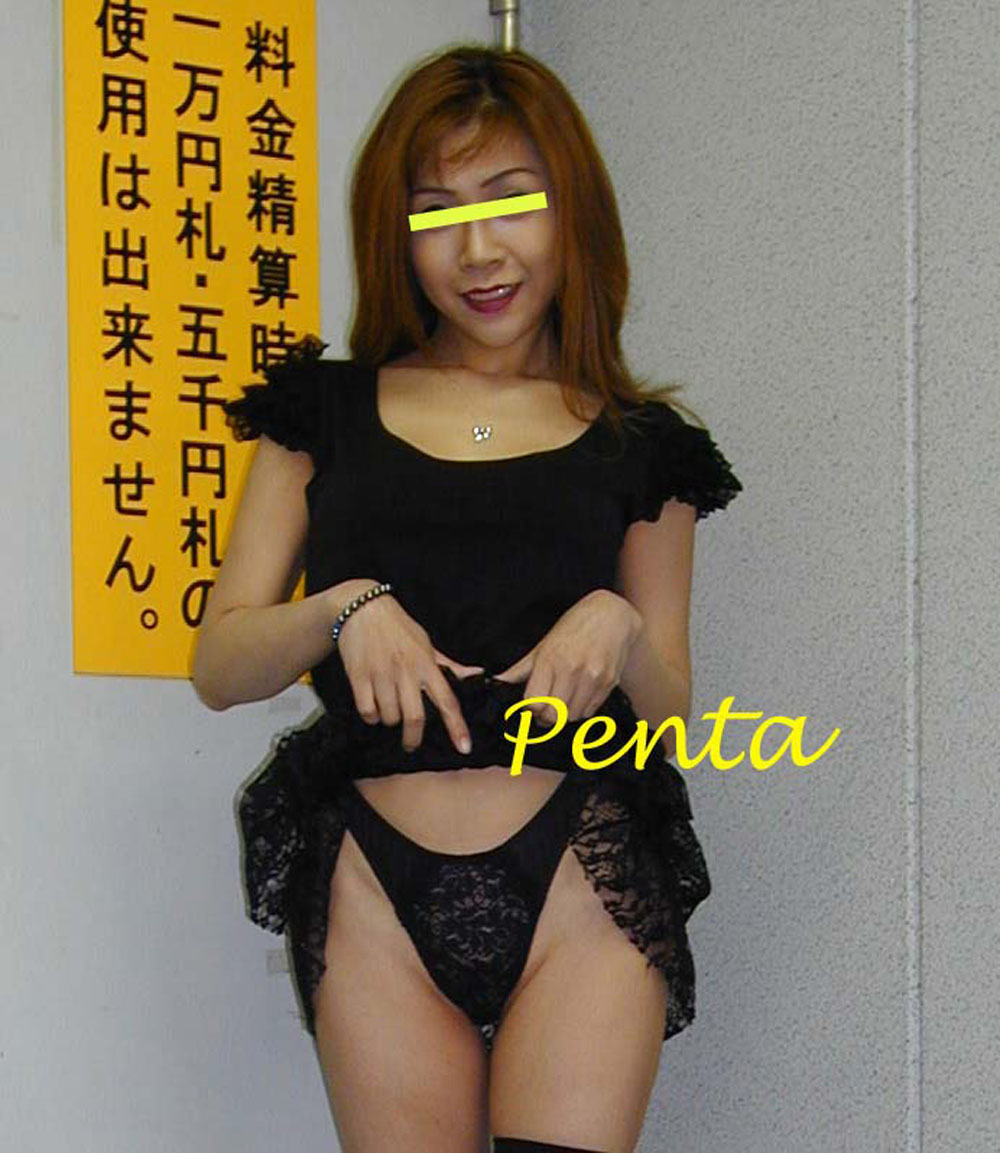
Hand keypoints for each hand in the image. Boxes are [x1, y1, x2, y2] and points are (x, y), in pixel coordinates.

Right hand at [332, 585, 483, 753]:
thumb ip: (451, 665)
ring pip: (389, 717)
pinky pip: (367, 711)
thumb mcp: (427, 644)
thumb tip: (478, 674)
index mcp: (426, 665)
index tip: (465, 747)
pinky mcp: (359, 677)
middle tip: (411, 744)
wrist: (362, 609)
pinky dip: (371, 715)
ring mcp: (382, 675)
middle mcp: (406, 671)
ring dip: (389, 720)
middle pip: (415, 718)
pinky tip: (372, 704)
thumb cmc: (399, 628)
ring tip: (388, 708)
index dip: (457, 727)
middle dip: (413, 739)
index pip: (448, 701)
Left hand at [492, 589, 643, 725]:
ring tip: (563, 700)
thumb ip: (519, 670)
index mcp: (550, 659)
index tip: (531, 705)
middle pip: (553, 716)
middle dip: (546, 718)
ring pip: (572, 717)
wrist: (611, 614)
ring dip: (564, 715)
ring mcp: (593, 678)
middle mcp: (572, 670)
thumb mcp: (542, 645)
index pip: (534, 703)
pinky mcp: (609, 683)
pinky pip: (590, 712)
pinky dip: (581, 710)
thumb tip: (496, 683)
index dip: (529, 710)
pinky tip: (578, 694)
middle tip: (545, 709)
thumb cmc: (574, 627)